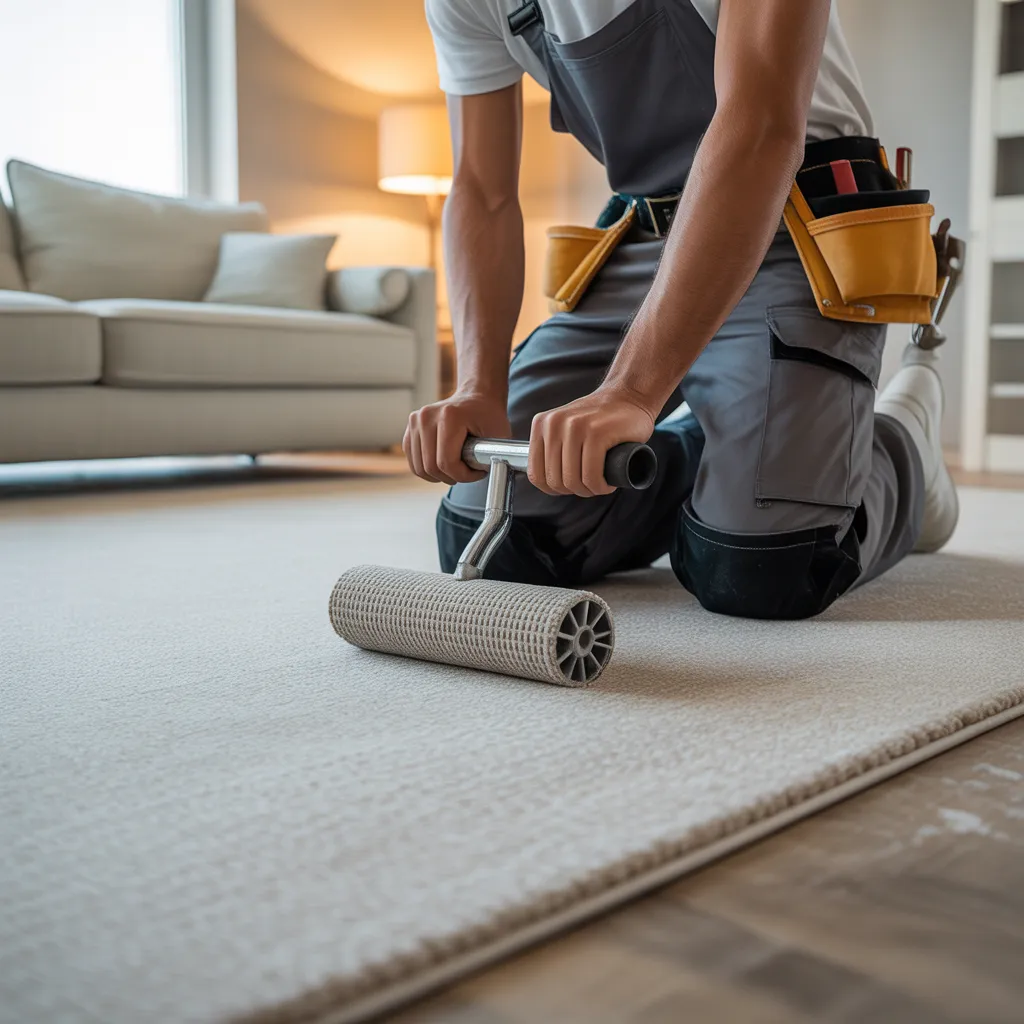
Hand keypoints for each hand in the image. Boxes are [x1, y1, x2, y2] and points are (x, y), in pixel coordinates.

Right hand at [403, 390, 511, 484]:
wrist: (476, 397)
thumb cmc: (488, 416)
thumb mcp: (498, 435)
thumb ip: (490, 456)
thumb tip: (485, 474)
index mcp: (448, 416)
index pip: (446, 462)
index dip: (463, 476)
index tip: (477, 472)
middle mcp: (427, 416)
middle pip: (431, 467)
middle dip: (452, 477)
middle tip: (468, 471)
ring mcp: (415, 421)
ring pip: (420, 468)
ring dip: (439, 475)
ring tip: (456, 467)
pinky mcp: (410, 428)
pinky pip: (413, 461)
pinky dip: (427, 470)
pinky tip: (443, 465)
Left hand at [528, 387, 655, 496]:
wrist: (630, 397)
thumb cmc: (601, 420)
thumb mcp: (566, 429)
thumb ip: (552, 448)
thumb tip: (547, 482)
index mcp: (541, 425)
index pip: (536, 475)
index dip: (554, 489)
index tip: (571, 486)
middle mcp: (553, 424)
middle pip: (555, 480)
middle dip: (575, 490)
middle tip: (591, 484)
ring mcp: (575, 427)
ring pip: (573, 480)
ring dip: (590, 490)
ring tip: (601, 483)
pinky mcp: (596, 433)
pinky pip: (592, 475)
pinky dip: (601, 487)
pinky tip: (608, 483)